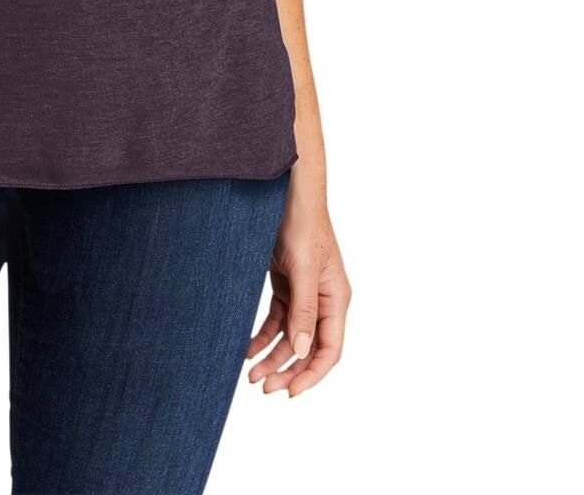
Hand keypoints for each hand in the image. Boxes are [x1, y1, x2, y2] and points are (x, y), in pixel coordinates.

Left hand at [246, 164, 348, 396]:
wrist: (287, 191)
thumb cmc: (301, 222)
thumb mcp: (302, 267)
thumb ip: (304, 309)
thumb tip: (303, 350)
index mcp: (336, 298)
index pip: (329, 349)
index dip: (312, 374)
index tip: (290, 392)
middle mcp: (322, 300)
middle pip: (308, 348)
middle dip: (287, 369)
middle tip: (262, 386)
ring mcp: (304, 293)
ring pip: (290, 337)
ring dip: (272, 356)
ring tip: (250, 374)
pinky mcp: (286, 284)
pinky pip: (277, 320)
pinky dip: (263, 336)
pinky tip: (247, 348)